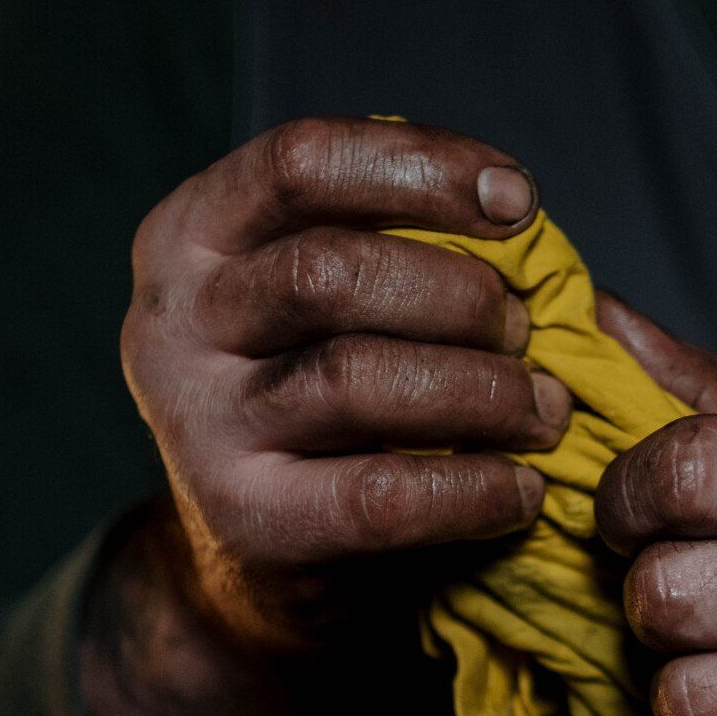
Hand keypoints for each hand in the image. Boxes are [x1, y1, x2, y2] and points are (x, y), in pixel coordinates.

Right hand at [84, 117, 569, 715]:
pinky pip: (379, 496)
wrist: (259, 554)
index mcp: (194, 232)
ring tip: (544, 411)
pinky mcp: (245, 520)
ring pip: (353, 377)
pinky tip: (522, 489)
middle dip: (460, 294)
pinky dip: (472, 488)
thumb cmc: (334, 395)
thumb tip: (527, 217)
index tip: (520, 203)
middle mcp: (172, 319)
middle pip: (328, 270)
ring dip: (479, 389)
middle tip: (527, 331)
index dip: (423, 167)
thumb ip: (414, 243)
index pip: (301, 161)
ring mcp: (197, 424)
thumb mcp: (347, 299)